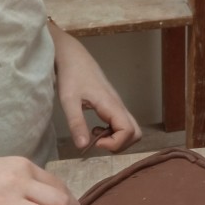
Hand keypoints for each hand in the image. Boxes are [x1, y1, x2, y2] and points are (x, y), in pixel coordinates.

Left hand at [52, 28, 141, 152]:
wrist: (74, 57)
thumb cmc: (71, 76)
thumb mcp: (69, 101)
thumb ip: (76, 123)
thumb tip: (83, 147)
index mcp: (111, 105)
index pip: (128, 131)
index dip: (115, 144)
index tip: (95, 142)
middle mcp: (119, 106)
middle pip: (136, 133)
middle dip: (120, 145)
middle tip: (98, 143)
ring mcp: (117, 105)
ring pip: (131, 129)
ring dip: (116, 139)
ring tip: (95, 136)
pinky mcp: (113, 105)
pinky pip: (122, 124)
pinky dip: (113, 133)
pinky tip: (95, 129)